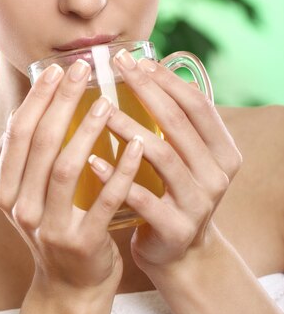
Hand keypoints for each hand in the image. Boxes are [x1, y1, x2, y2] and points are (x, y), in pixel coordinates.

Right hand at [0, 59, 145, 297]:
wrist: (72, 284)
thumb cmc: (58, 225)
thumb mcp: (32, 193)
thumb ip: (27, 157)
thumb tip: (31, 106)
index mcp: (6, 189)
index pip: (18, 133)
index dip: (37, 99)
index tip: (56, 69)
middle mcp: (20, 206)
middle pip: (40, 143)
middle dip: (61, 101)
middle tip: (83, 70)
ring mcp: (48, 227)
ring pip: (65, 167)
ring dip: (87, 130)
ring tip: (107, 102)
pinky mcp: (81, 242)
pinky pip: (103, 199)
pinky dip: (120, 169)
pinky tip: (137, 144)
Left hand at [88, 49, 242, 274]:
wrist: (178, 253)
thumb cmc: (173, 192)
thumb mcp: (186, 158)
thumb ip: (177, 124)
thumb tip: (153, 72)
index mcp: (222, 151)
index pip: (197, 105)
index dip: (168, 80)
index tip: (139, 59)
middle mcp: (216, 174)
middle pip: (179, 124)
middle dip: (146, 91)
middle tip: (116, 68)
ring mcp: (199, 203)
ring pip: (162, 156)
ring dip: (129, 129)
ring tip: (101, 110)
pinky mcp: (176, 227)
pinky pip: (143, 197)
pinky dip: (117, 177)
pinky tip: (91, 160)